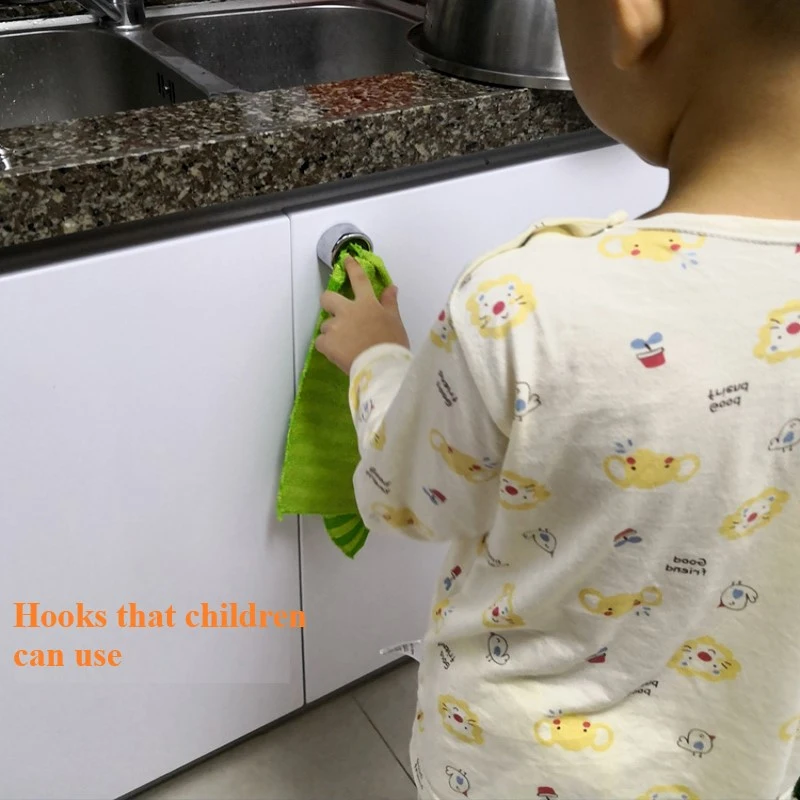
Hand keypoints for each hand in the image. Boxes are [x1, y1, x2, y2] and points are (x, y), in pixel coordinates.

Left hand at [315, 257, 409, 373]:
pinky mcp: (326, 343)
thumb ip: (389, 303)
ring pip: (325, 325)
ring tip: (344, 345)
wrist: (381, 368)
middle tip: (336, 313)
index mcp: (366, 303)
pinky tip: (337, 354)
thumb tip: (391, 287)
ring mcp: (335, 326)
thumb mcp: (395, 321)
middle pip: (327, 298)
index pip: (359, 279)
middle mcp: (347, 310)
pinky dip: (327, 347)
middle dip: (328, 302)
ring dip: (332, 332)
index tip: (346, 260)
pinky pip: (321, 342)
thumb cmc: (392, 344)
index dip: (352, 267)